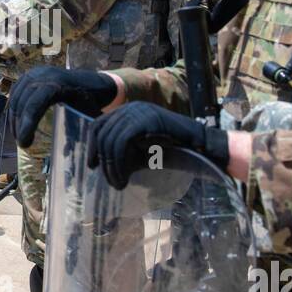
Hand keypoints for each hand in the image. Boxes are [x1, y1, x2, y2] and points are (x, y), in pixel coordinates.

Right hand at [8, 68, 117, 147]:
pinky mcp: (30, 74)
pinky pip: (16, 92)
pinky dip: (14, 108)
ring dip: (15, 119)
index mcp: (60, 84)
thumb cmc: (94, 102)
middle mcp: (45, 75)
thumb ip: (84, 134)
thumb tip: (79, 160)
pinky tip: (17, 123)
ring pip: (16, 98)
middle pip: (23, 102)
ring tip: (20, 137)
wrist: (95, 82)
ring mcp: (36, 73)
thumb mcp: (89, 116)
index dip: (27, 124)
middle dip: (19, 125)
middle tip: (23, 144)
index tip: (24, 144)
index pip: (36, 104)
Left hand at [87, 101, 228, 189]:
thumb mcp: (140, 151)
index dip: (92, 146)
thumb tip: (100, 164)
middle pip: (101, 133)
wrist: (199, 147)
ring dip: (111, 167)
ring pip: (110, 140)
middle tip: (111, 181)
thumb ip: (121, 152)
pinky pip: (121, 143)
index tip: (93, 166)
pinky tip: (124, 178)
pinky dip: (119, 164)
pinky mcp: (146, 120)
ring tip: (118, 184)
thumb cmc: (172, 151)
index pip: (99, 125)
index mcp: (128, 111)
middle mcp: (131, 107)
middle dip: (103, 161)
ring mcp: (139, 111)